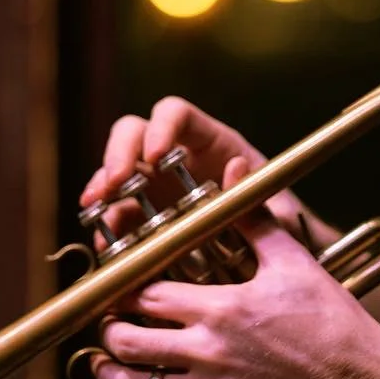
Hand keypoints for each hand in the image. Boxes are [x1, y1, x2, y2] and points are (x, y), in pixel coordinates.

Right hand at [79, 96, 334, 250]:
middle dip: (118, 153)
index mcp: (212, 142)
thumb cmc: (284, 227)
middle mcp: (177, 157)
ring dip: (102, 187)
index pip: (175, 113)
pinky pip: (117, 217)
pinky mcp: (145, 219)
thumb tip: (236, 166)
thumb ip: (261, 192)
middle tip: (114, 183)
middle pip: (132, 132)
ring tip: (95, 209)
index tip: (156, 157)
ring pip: (116, 171)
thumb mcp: (282, 212)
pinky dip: (107, 229)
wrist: (282, 265)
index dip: (161, 127)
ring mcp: (156, 187)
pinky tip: (105, 246)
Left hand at [91, 208, 379, 378]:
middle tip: (109, 326)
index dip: (122, 291)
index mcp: (218, 307)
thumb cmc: (331, 320)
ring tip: (109, 369)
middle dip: (109, 333)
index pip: (144, 296)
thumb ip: (253, 219)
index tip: (116, 287)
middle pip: (128, 344)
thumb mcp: (293, 261)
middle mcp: (208, 352)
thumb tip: (236, 170)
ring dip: (119, 378)